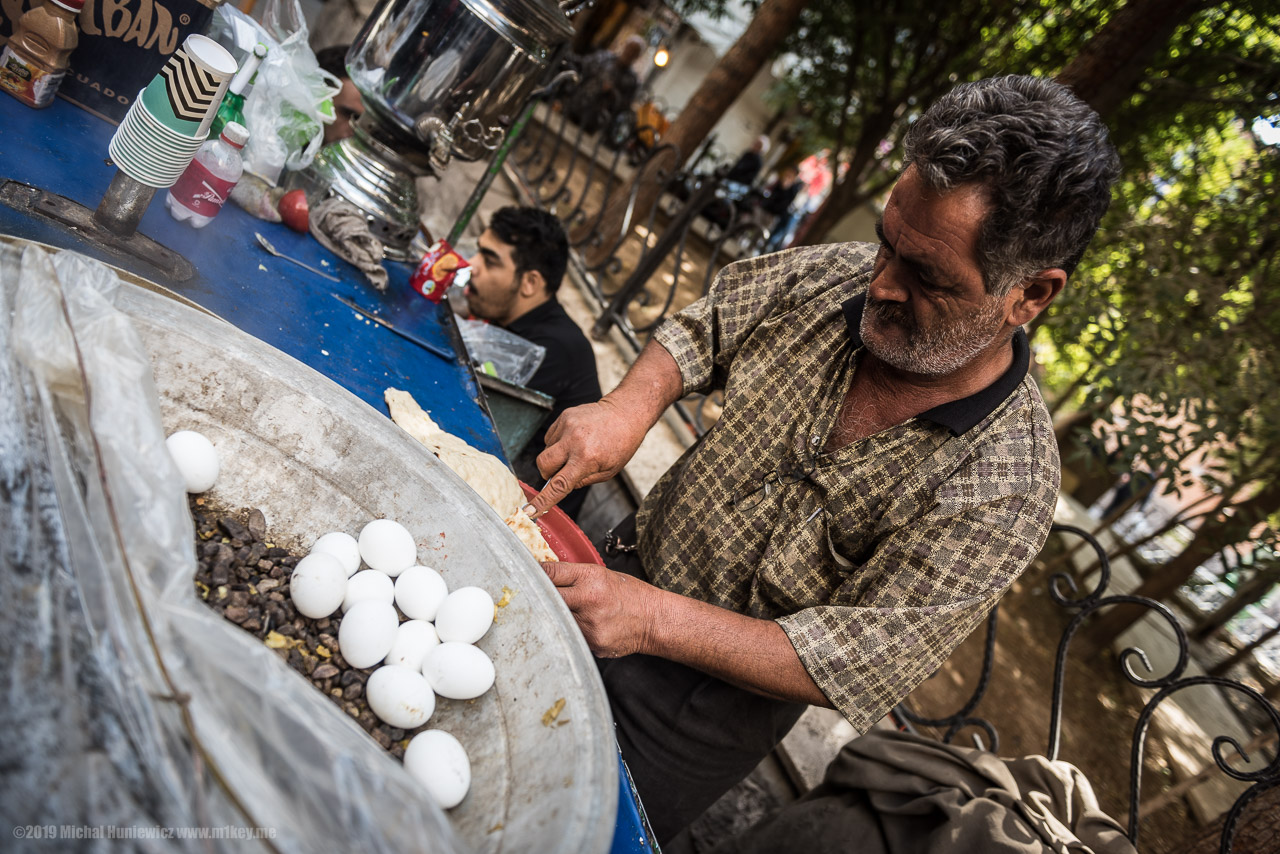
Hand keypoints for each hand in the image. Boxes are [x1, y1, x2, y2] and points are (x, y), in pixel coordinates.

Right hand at [524, 399, 645, 516]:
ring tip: (576, 450)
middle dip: (547, 473)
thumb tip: (561, 486)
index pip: (559, 485)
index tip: (530, 510)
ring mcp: (567, 426)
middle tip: (563, 471)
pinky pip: (550, 437)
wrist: (625, 414)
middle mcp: (574, 441)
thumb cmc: (620, 445)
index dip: (543, 500)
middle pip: (543, 465)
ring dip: (556, 456)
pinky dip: (558, 443)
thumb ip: (583, 481)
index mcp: (587, 459)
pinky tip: (574, 440)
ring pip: (546, 450)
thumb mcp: (608, 472)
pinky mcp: (564, 416)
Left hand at [541, 561, 660, 657]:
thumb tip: (543, 574)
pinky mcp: (592, 644)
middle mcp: (589, 601)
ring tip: (569, 613)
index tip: (526, 574)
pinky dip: (573, 631)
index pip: (552, 574)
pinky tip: (586, 627)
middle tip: (531, 596)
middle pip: (549, 598)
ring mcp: (590, 626)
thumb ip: (573, 576)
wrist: (654, 620)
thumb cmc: (630, 595)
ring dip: (556, 616)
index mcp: (591, 580)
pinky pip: (572, 636)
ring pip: (558, 620)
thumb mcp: (602, 575)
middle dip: (540, 596)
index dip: (535, 574)